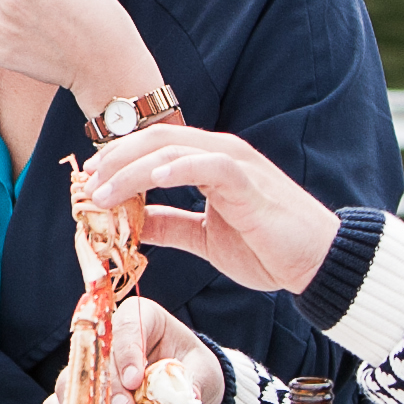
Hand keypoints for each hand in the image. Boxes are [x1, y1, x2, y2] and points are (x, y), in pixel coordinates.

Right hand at [37, 293, 223, 403]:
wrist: (183, 400)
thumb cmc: (193, 374)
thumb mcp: (204, 375)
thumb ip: (192, 382)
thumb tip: (183, 398)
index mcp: (141, 318)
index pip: (127, 326)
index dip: (127, 352)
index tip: (136, 380)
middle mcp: (108, 339)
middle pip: (95, 355)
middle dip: (109, 386)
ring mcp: (91, 368)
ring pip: (71, 380)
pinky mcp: (81, 397)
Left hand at [73, 125, 342, 295]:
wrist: (317, 263)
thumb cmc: (268, 249)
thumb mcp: (206, 237)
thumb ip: (172, 224)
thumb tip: (134, 223)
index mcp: (210, 162)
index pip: (154, 148)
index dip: (117, 161)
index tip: (89, 182)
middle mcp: (220, 153)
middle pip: (154, 139)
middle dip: (114, 159)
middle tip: (86, 184)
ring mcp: (234, 163)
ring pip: (171, 148)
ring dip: (130, 167)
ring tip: (102, 190)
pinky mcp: (247, 181)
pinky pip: (206, 164)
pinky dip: (174, 168)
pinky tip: (150, 180)